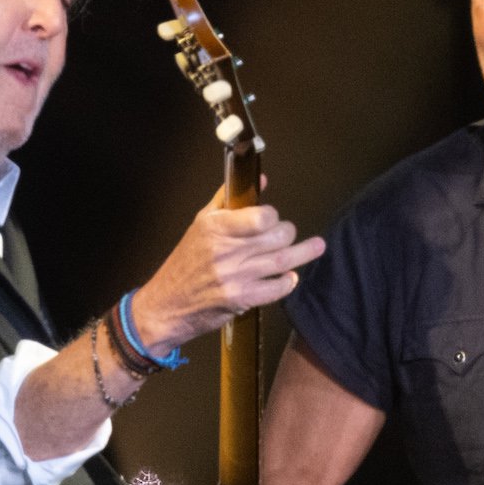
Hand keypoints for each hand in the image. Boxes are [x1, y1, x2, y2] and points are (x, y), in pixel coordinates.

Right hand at [132, 185, 325, 352]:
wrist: (167, 304)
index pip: (260, 217)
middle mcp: (226, 251)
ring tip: (317, 246)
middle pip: (276, 237)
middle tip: (288, 234)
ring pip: (281, 262)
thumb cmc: (186, 261)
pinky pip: (276, 289)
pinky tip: (291, 277)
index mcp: (216, 228)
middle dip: (289, 233)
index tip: (271, 218)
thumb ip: (229, 200)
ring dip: (303, 254)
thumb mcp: (201, 223)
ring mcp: (234, 277)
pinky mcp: (240, 300)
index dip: (272, 216)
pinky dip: (288, 282)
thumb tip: (261, 180)